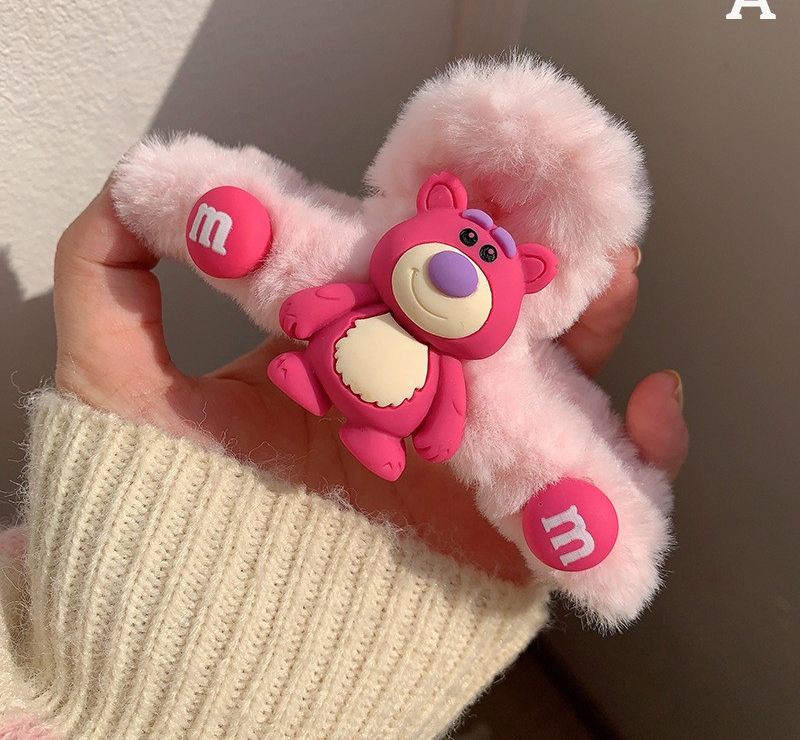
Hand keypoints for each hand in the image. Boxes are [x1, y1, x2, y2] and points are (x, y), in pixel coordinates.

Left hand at [54, 186, 688, 583]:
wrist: (188, 665)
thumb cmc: (148, 524)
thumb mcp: (113, 384)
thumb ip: (111, 274)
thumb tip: (136, 179)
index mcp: (343, 366)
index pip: (406, 284)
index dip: (443, 234)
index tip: (468, 186)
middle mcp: (410, 410)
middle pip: (489, 330)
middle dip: (533, 274)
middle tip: (564, 219)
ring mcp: (459, 473)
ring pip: (548, 397)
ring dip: (594, 341)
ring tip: (616, 281)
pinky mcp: (498, 542)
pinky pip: (582, 496)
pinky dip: (636, 459)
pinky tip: (654, 410)